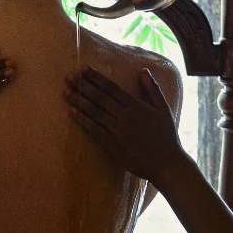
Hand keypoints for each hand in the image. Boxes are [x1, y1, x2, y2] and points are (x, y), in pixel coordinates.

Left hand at [64, 66, 187, 182]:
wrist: (167, 164)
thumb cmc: (166, 136)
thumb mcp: (163, 109)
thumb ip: (152, 89)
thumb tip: (143, 71)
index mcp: (137, 106)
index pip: (112, 88)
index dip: (97, 77)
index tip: (84, 68)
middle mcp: (126, 117)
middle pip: (100, 98)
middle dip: (83, 86)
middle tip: (68, 77)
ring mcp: (119, 133)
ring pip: (95, 113)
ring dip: (79, 101)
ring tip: (65, 92)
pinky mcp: (113, 148)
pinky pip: (95, 131)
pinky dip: (83, 121)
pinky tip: (72, 113)